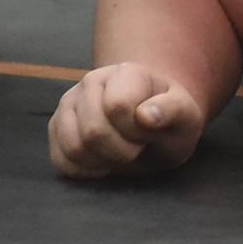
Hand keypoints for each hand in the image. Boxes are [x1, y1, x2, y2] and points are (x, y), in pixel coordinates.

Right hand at [48, 62, 204, 178]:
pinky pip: (61, 161)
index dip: (138, 131)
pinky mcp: (56, 128)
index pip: (117, 106)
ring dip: (103, 161)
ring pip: (74, 147)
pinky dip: (85, 170)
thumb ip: (173, 110)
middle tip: (137, 147)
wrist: (153, 126)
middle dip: (122, 151)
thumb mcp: (186, 116)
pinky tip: (104, 162)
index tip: (150, 131)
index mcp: (126, 72)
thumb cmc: (169, 121)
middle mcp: (91, 82)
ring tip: (121, 153)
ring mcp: (69, 104)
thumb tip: (145, 115)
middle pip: (93, 131)